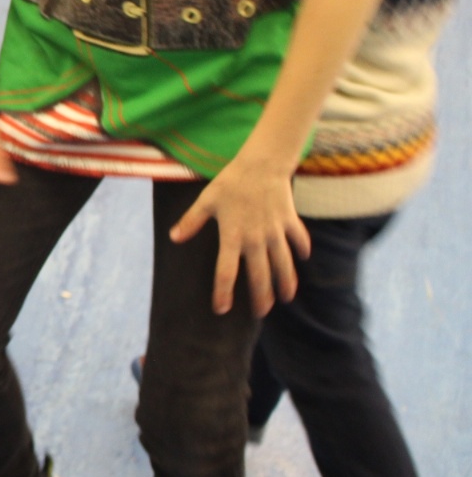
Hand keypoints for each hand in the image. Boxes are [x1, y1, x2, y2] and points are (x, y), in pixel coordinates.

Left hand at [170, 154, 309, 317]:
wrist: (261, 163)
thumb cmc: (230, 182)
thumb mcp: (206, 201)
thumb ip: (191, 221)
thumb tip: (174, 238)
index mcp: (232, 236)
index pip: (226, 271)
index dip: (223, 292)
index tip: (222, 308)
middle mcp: (256, 238)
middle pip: (260, 275)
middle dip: (261, 297)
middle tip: (260, 313)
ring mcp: (275, 231)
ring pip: (283, 264)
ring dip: (285, 282)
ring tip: (285, 298)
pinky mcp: (290, 221)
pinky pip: (299, 240)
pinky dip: (301, 250)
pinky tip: (302, 260)